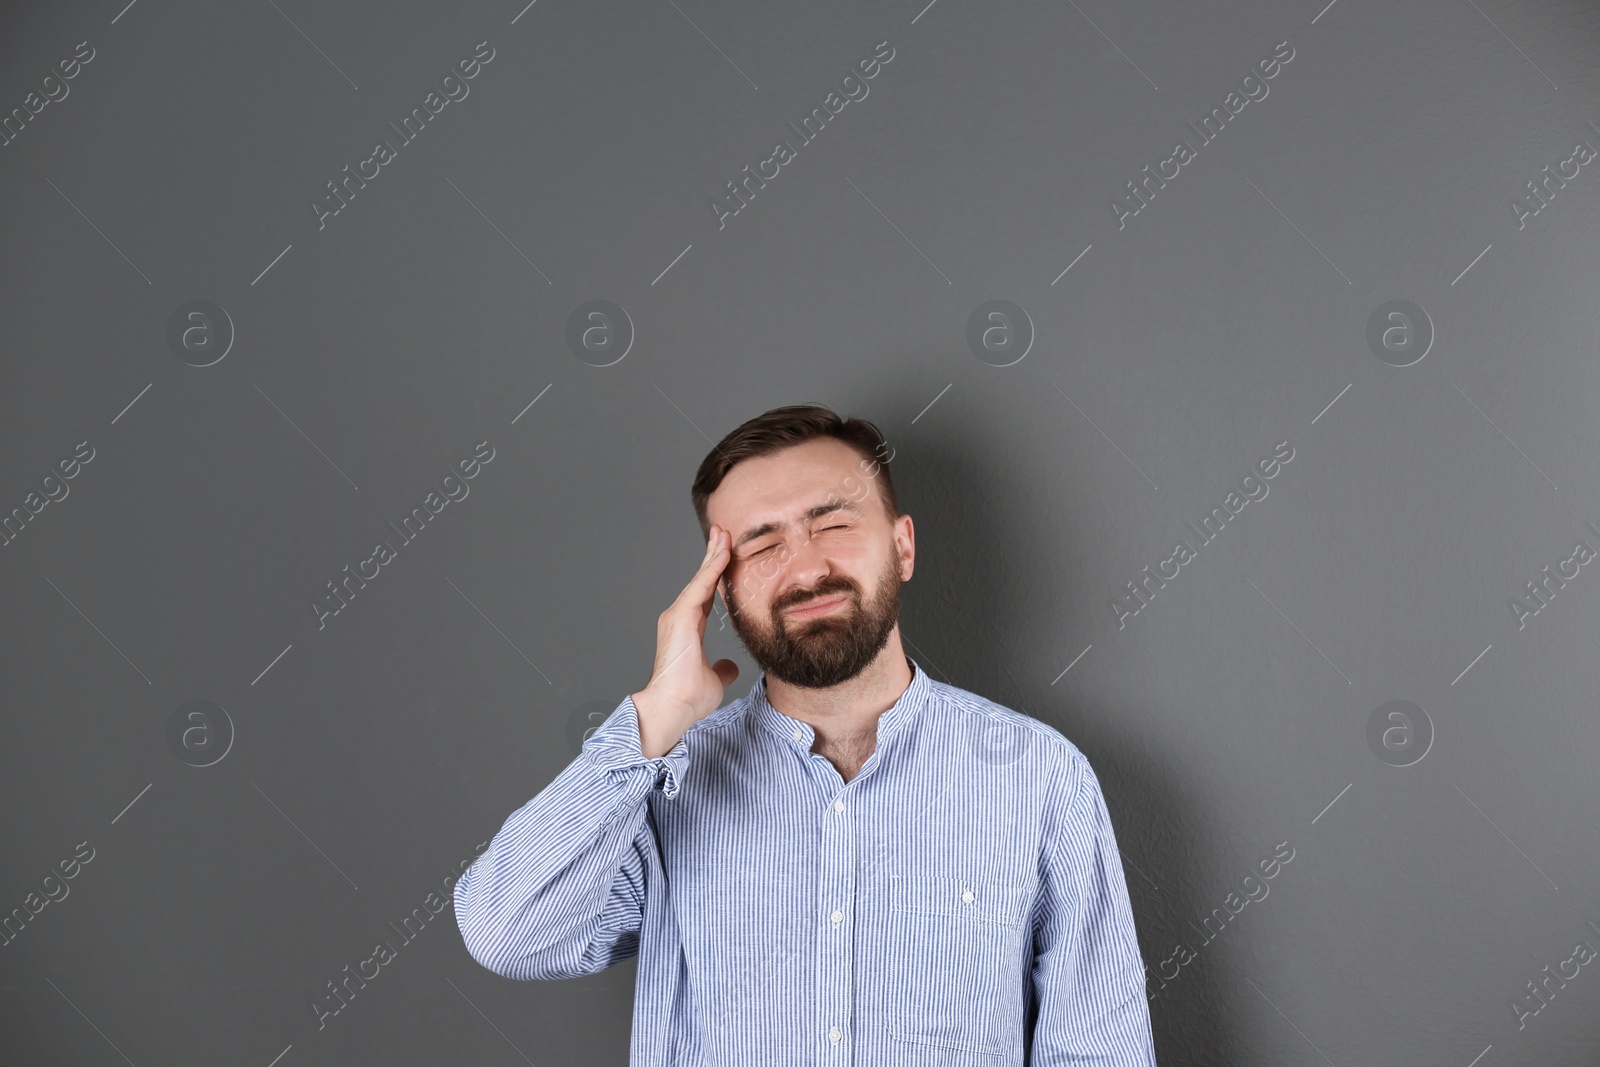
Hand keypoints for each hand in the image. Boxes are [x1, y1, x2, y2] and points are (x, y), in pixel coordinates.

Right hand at [633, 524, 740, 757]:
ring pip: (701, 579)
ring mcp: (677, 616)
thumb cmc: (687, 698)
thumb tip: (730, 667)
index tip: (726, 555)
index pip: (705, 594)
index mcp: (688, 629)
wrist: (672, 708)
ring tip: (725, 533)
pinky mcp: (680, 617)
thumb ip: (721, 669)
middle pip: (701, 580)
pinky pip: (700, 587)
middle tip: (724, 532)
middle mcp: (680, 618)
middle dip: (713, 555)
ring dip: (714, 555)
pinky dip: (712, 569)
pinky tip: (724, 553)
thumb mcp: (714, 680)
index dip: (716, 574)